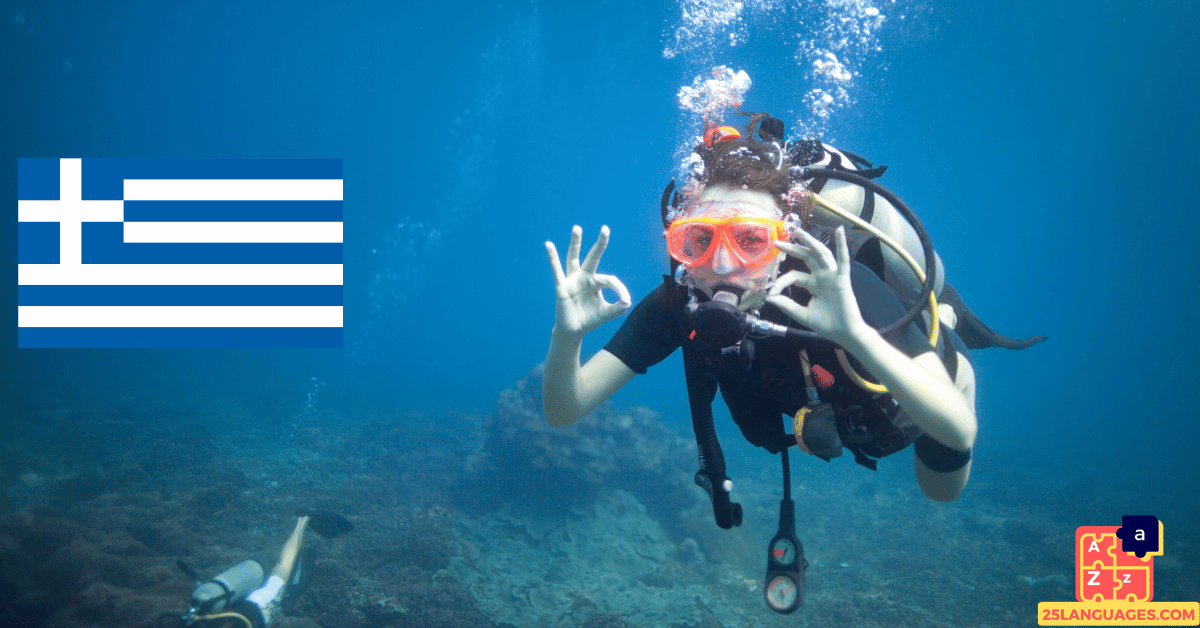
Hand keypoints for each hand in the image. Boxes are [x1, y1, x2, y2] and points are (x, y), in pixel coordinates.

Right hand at [545, 225, 631, 337]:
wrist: (573, 331)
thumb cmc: (589, 319)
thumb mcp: (606, 313)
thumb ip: (617, 308)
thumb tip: (627, 301)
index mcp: (596, 283)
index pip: (610, 280)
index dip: (619, 289)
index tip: (625, 300)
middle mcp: (584, 277)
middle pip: (593, 257)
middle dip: (600, 244)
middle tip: (605, 229)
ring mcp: (572, 280)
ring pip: (573, 258)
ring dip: (575, 243)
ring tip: (577, 228)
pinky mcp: (562, 287)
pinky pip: (557, 270)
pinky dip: (552, 258)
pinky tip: (549, 245)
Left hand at [766, 226, 867, 344]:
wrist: (844, 334)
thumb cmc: (827, 325)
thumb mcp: (802, 314)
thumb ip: (787, 305)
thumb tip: (770, 297)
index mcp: (813, 284)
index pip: (794, 276)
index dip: (781, 281)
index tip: (771, 292)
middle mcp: (822, 277)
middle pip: (806, 257)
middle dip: (792, 248)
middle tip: (777, 241)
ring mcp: (832, 276)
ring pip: (820, 254)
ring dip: (810, 241)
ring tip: (798, 231)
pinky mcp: (842, 279)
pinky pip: (843, 260)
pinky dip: (842, 245)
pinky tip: (840, 231)